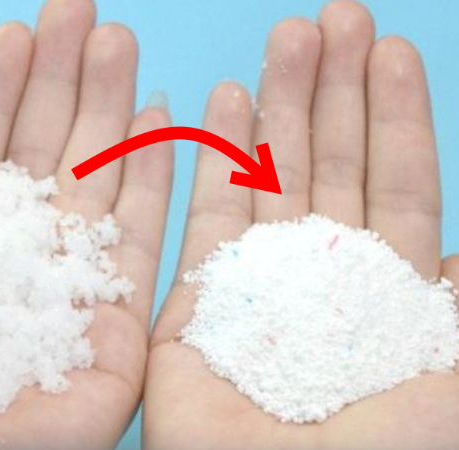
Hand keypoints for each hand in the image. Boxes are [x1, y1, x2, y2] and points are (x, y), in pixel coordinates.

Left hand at [0, 0, 172, 447]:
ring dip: (110, 109)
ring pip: (101, 182)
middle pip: (47, 157)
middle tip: (79, 10)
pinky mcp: (121, 333)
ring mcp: (75, 295)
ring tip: (117, 39)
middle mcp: (20, 269)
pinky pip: (147, 244)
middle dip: (62, 81)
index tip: (13, 34)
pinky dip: (157, 179)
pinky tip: (161, 117)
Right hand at [144, 1, 458, 448]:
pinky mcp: (200, 297)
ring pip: (271, 174)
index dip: (394, 113)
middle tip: (332, 18)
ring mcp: (260, 281)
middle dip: (334, 89)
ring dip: (279, 104)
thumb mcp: (453, 383)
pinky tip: (222, 100)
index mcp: (388, 290)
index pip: (396, 181)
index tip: (387, 48)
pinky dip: (215, 156)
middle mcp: (324, 275)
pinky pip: (209, 213)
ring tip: (287, 39)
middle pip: (333, 162)